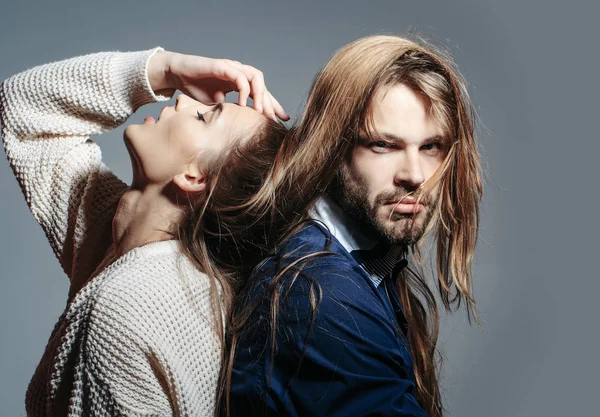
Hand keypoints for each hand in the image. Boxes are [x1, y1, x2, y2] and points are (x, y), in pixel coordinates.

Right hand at [149, 51, 288, 120]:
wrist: (177, 74)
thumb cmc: (196, 88)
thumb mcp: (217, 105)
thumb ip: (230, 111)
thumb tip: (243, 128)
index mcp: (240, 82)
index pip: (262, 93)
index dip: (273, 106)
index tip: (283, 120)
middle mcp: (239, 73)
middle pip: (262, 85)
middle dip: (270, 103)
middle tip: (273, 120)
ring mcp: (232, 68)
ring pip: (255, 77)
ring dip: (260, 95)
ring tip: (260, 112)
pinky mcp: (222, 66)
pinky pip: (239, 77)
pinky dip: (244, 90)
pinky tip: (243, 104)